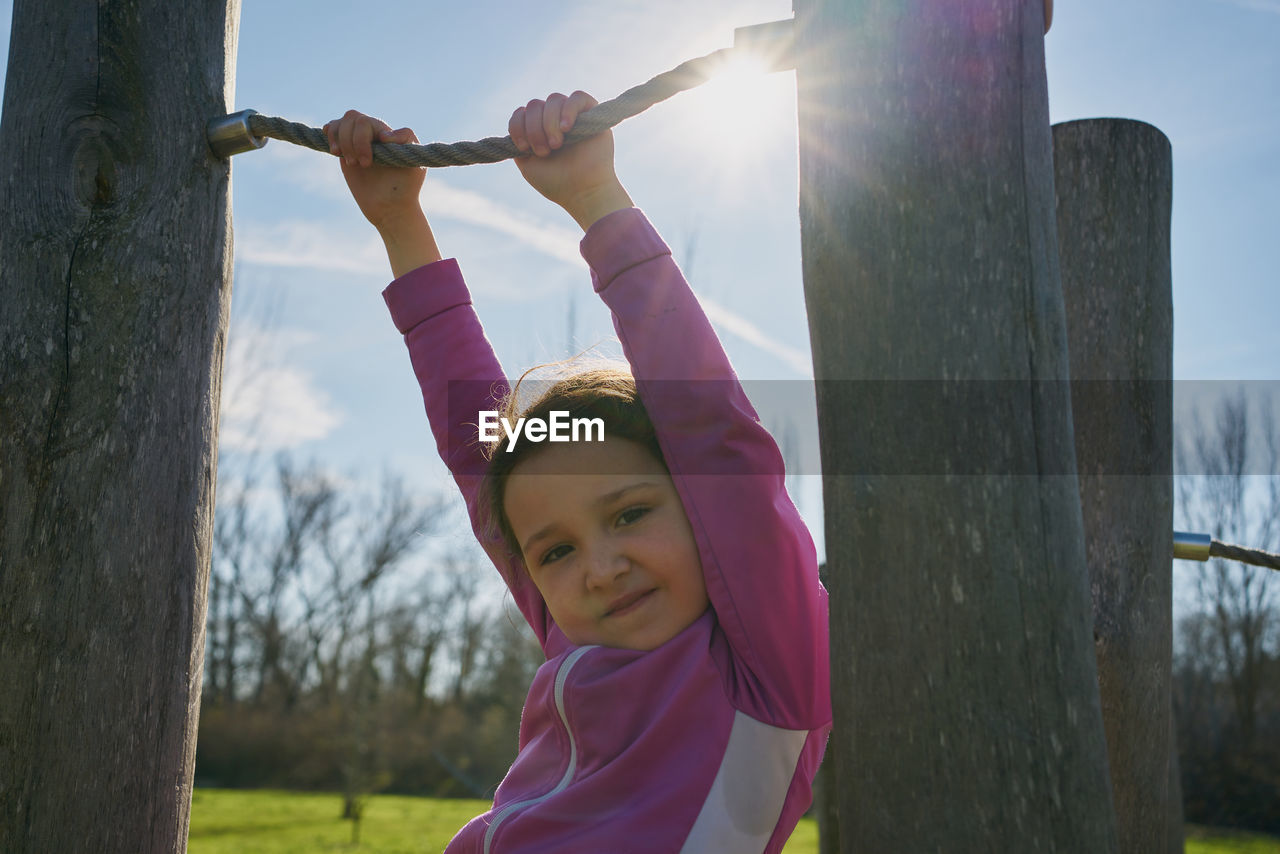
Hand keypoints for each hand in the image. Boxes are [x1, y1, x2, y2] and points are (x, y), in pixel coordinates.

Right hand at [324, 110, 425, 232]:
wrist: (390, 207)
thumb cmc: (406, 187)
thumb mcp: (416, 164)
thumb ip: (407, 142)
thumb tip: (383, 135)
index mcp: (389, 134)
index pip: (369, 122)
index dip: (362, 140)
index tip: (368, 163)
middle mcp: (373, 133)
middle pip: (353, 118)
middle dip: (352, 142)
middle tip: (361, 165)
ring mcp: (358, 140)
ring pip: (342, 122)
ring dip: (341, 140)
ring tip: (350, 162)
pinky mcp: (346, 149)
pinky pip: (333, 129)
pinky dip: (330, 134)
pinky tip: (335, 149)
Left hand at [509, 92, 632, 230]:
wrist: (584, 193)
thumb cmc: (557, 183)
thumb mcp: (527, 164)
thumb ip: (518, 143)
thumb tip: (518, 121)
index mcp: (538, 131)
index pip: (521, 113)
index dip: (518, 125)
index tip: (524, 148)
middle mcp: (555, 121)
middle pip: (535, 104)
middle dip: (534, 128)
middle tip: (544, 151)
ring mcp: (573, 116)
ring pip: (554, 99)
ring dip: (549, 122)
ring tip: (556, 144)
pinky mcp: (593, 114)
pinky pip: (578, 96)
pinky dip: (569, 109)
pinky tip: (566, 128)